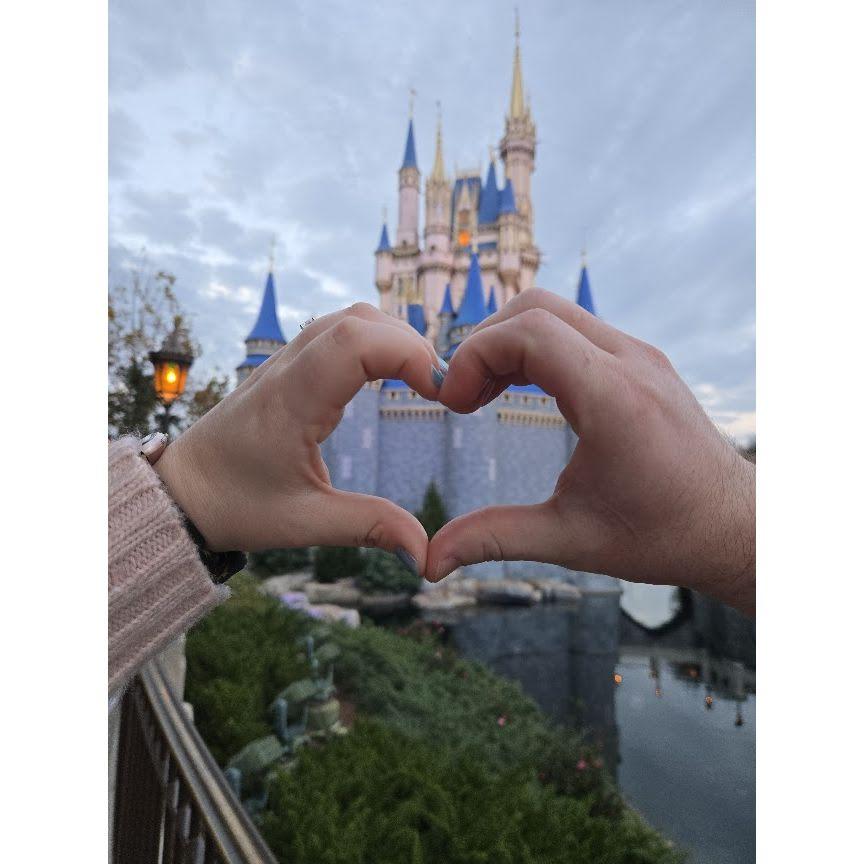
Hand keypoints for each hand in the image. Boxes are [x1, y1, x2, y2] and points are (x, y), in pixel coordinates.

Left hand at [154, 303, 445, 574]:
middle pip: (358, 320)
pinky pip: (337, 332)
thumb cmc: (235, 505)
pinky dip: (374, 341)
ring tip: (424, 381)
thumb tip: (425, 554)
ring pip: (348, 319)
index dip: (408, 353)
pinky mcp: (288, 367)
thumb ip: (368, 529)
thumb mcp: (304, 522)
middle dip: (411, 345)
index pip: (354, 342)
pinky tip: (391, 373)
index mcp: (290, 401)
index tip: (441, 392)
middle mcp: (287, 370)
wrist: (182, 490)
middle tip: (442, 391)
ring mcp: (285, 362)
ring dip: (393, 339)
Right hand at [428, 289, 754, 615]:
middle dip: (484, 343)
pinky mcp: (642, 361)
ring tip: (484, 395)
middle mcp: (630, 362)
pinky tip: (521, 389)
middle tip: (462, 397)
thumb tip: (433, 561)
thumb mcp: (572, 540)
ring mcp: (640, 356)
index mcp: (613, 399)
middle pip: (535, 308)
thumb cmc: (663, 535)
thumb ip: (496, 538)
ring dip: (509, 343)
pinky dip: (537, 348)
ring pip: (556, 312)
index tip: (454, 404)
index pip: (528, 332)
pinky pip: (577, 330)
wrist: (735, 526)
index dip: (475, 357)